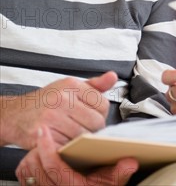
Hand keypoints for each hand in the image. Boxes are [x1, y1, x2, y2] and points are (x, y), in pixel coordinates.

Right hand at [1, 72, 116, 148]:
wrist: (14, 114)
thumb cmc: (46, 101)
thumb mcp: (70, 87)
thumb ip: (95, 85)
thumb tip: (113, 77)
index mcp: (71, 85)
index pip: (103, 104)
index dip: (100, 113)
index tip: (91, 115)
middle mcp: (61, 99)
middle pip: (95, 122)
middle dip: (93, 128)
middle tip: (83, 127)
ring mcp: (51, 116)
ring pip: (83, 136)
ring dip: (80, 139)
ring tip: (71, 133)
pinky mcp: (43, 134)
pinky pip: (67, 145)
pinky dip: (67, 146)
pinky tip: (63, 139)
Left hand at [16, 126, 137, 185]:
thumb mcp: (110, 182)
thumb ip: (119, 173)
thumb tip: (130, 162)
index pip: (54, 166)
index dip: (48, 147)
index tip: (44, 130)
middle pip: (35, 167)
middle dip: (38, 149)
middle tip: (43, 133)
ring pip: (27, 170)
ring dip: (32, 155)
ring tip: (41, 143)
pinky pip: (24, 175)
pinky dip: (28, 162)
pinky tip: (37, 154)